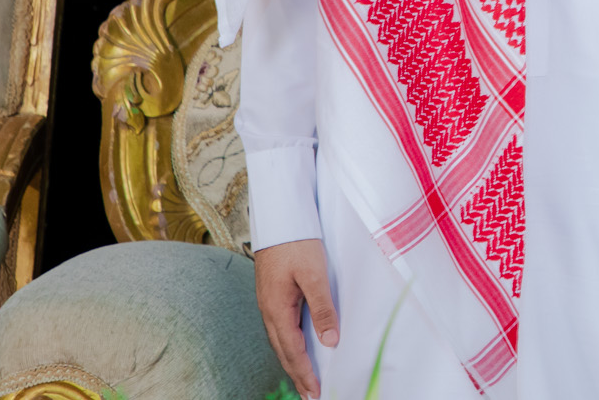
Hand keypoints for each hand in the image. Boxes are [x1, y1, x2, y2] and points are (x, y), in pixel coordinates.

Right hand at [254, 238, 337, 399]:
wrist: (280, 217)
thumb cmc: (297, 242)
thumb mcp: (314, 274)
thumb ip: (322, 307)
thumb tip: (329, 339)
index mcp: (277, 309)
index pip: (293, 351)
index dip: (305, 373)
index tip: (316, 393)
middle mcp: (269, 310)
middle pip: (284, 351)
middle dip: (297, 375)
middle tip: (311, 395)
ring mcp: (270, 302)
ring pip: (281, 340)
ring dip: (293, 361)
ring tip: (305, 378)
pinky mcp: (274, 294)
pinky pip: (282, 327)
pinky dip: (290, 344)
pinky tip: (298, 345)